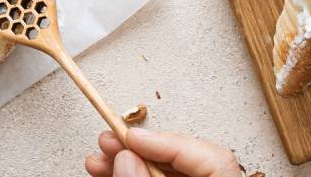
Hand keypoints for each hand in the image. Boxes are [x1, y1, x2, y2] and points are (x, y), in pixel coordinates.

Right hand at [85, 128, 241, 176]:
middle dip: (140, 151)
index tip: (131, 137)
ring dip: (130, 164)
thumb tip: (127, 158)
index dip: (167, 143)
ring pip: (168, 174)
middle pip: (185, 162)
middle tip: (108, 142)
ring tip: (99, 160)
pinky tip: (110, 172)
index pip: (212, 158)